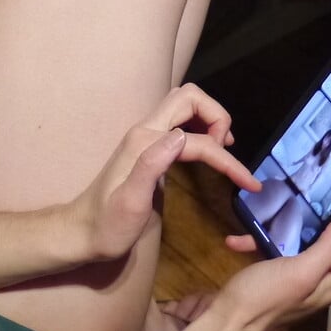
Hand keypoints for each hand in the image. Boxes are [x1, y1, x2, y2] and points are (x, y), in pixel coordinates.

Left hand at [64, 84, 258, 263]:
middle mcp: (145, 132)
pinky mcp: (148, 149)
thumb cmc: (107, 225)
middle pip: (189, 97)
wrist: (81, 233)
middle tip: (229, 149)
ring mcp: (146, 139)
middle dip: (217, 116)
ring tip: (225, 148)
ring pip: (185, 106)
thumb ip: (152, 165)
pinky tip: (208, 151)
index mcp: (145, 142)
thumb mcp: (130, 202)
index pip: (198, 138)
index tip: (249, 183)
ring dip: (210, 118)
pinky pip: (180, 123)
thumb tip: (181, 136)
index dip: (226, 158)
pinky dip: (201, 128)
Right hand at [210, 197, 330, 330]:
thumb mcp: (303, 268)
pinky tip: (244, 235)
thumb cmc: (265, 299)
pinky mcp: (284, 272)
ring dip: (294, 219)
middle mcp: (330, 275)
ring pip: (310, 235)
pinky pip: (282, 246)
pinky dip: (264, 238)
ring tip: (289, 194)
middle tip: (326, 174)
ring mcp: (306, 273)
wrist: (225, 325)